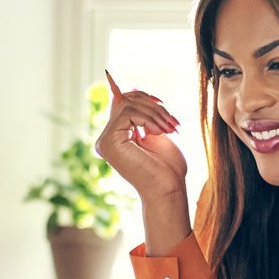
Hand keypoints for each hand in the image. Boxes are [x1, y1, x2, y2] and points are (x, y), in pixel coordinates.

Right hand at [95, 71, 188, 201]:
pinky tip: (158, 132)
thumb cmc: (168, 168)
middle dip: (153, 106)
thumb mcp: (157, 133)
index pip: (122, 102)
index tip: (162, 104)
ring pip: (128, 104)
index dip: (142, 96)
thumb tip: (133, 89)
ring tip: (170, 129)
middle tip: (173, 122)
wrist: (169, 189)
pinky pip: (128, 112)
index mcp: (117, 137)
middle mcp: (106, 139)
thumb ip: (144, 115)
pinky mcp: (109, 141)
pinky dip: (149, 118)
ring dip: (155, 113)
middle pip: (125, 100)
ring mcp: (105, 141)